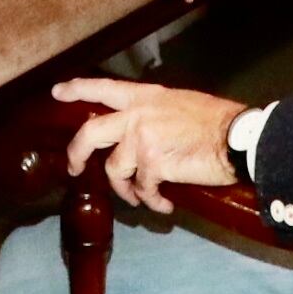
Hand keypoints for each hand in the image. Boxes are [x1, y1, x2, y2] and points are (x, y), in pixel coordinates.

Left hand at [54, 78, 247, 215]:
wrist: (235, 137)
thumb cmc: (215, 120)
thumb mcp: (178, 103)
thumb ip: (153, 113)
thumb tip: (140, 130)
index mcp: (144, 97)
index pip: (103, 88)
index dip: (77, 89)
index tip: (57, 92)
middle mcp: (136, 116)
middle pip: (90, 133)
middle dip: (76, 154)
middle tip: (73, 168)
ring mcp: (141, 141)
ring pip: (114, 170)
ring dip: (126, 189)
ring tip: (141, 196)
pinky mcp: (152, 165)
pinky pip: (143, 190)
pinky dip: (152, 201)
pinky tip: (163, 205)